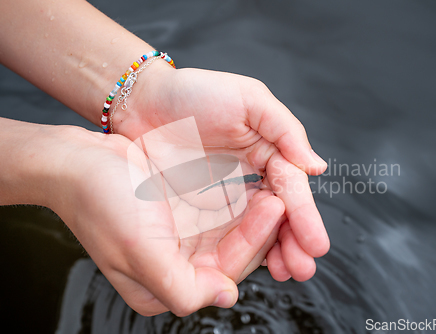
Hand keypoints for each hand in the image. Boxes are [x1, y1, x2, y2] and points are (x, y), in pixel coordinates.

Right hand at [49, 126, 284, 315]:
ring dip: (257, 215)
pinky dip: (242, 203)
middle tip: (285, 198)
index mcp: (164, 285)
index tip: (276, 207)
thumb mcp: (138, 251)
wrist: (77, 161)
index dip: (254, 242)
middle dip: (262, 230)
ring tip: (277, 191)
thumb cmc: (100, 201)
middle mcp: (177, 265)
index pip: (225, 272)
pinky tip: (258, 187)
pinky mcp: (185, 215)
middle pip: (234, 255)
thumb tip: (227, 297)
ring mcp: (182, 239)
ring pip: (234, 233)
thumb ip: (182, 287)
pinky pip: (224, 214)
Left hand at [113, 64, 330, 281]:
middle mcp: (252, 177)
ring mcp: (227, 195)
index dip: (304, 216)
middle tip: (302, 269)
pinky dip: (241, 251)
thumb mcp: (248, 100)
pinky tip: (252, 266)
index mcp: (268, 151)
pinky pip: (225, 233)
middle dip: (294, 243)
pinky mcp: (201, 209)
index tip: (316, 244)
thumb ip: (285, 131)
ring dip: (273, 253)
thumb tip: (316, 167)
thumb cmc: (195, 92)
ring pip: (257, 229)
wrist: (144, 102)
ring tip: (284, 273)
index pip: (292, 189)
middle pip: (281, 215)